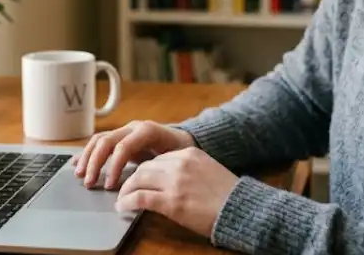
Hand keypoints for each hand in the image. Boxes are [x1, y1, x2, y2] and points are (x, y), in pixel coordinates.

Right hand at [73, 120, 195, 188]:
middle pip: (106, 141)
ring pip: (99, 139)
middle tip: (90, 183)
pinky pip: (100, 142)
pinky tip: (77, 163)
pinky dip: (87, 153)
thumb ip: (157, 167)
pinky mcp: (120, 137)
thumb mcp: (174, 159)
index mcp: (147, 131)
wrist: (184, 139)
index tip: (110, 186)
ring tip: (80, 175)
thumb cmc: (181, 152)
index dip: (114, 166)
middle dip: (95, 163)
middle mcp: (133, 127)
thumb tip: (140, 183)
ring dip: (87, 158)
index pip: (123, 147)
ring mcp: (125, 130)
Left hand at [115, 147, 238, 237]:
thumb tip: (167, 179)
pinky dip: (128, 202)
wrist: (241, 209)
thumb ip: (187, 169)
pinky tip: (123, 207)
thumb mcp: (208, 170)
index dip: (145, 170)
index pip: (158, 158)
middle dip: (133, 178)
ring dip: (126, 190)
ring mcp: (175, 182)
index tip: (139, 178)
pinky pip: (140, 198)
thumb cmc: (228, 195)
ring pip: (138, 179)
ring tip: (122, 198)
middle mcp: (180, 163)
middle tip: (125, 188)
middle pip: (145, 167)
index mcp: (189, 153)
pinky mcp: (171, 202)